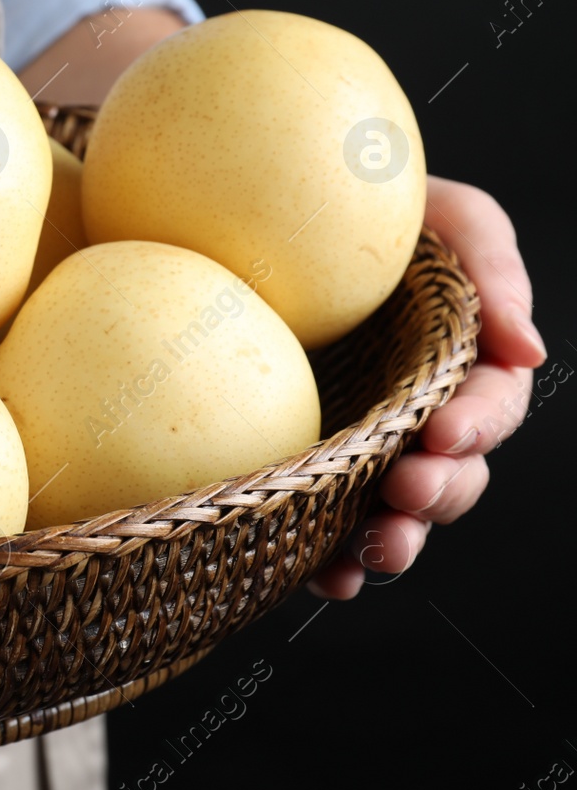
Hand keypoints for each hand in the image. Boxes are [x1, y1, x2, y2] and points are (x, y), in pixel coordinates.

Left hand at [310, 176, 545, 598]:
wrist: (258, 215)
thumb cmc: (367, 210)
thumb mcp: (440, 214)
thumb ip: (492, 270)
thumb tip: (531, 350)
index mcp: (459, 364)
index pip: (487, 410)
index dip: (475, 428)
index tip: (442, 434)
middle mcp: (415, 417)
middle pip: (452, 476)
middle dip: (437, 495)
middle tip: (406, 492)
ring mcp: (360, 448)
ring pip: (395, 515)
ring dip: (395, 540)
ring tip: (373, 552)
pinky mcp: (304, 468)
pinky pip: (321, 530)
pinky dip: (330, 563)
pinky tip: (325, 579)